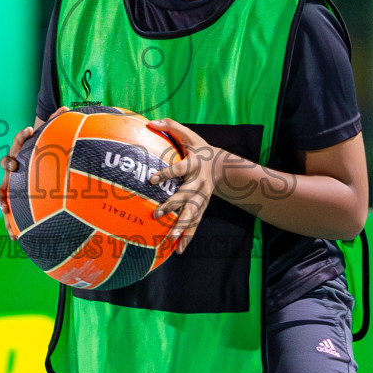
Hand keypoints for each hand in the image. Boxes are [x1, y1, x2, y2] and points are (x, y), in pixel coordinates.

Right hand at [0, 107, 71, 211]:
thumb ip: (55, 123)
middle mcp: (13, 164)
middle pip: (7, 162)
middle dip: (9, 163)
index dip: (23, 136)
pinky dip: (3, 207)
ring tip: (4, 203)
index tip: (30, 130)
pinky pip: (5, 200)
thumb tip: (67, 107)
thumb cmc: (40, 151)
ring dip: (2, 194)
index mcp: (22, 150)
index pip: (20, 141)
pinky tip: (6, 214)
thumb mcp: (46, 139)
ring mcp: (10, 179)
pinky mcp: (10, 193)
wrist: (31, 165)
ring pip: (2, 185)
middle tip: (14, 164)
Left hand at [143, 117, 223, 254]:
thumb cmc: (200, 148)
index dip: (167, 173)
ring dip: (183, 226)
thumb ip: (170, 126)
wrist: (222, 166)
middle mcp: (199, 183)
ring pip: (193, 214)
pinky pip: (195, 223)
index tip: (152, 179)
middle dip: (174, 206)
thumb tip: (150, 122)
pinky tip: (179, 249)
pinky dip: (188, 236)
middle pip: (187, 196)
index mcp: (194, 165)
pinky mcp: (202, 207)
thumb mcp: (188, 134)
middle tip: (158, 214)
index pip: (179, 168)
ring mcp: (202, 197)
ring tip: (172, 239)